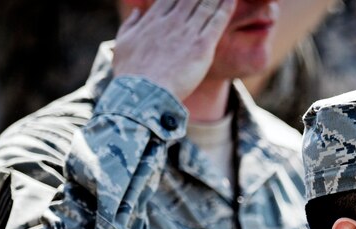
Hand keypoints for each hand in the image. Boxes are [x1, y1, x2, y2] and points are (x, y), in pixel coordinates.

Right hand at [113, 0, 235, 100]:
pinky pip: (217, 22)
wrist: (144, 93)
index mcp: (153, 20)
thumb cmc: (131, 73)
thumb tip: (137, 11)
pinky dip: (226, 8)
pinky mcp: (202, 46)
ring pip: (206, 6)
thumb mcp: (123, 44)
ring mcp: (187, 32)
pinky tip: (232, 0)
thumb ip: (131, 24)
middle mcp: (171, 21)